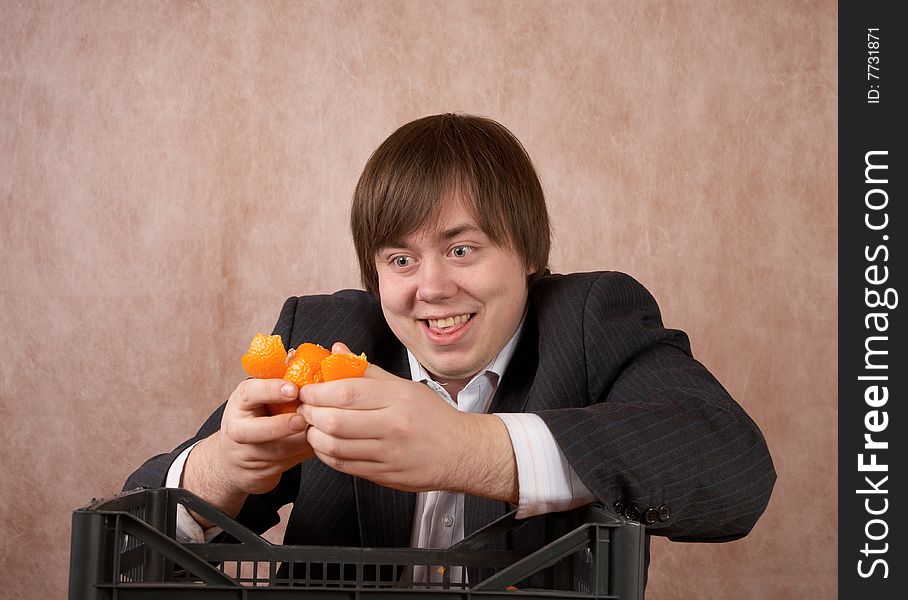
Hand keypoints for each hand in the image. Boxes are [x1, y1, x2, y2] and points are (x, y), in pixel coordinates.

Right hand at [182, 378, 315, 520]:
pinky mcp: (259, 472)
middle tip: (303, 420)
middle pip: (253, 430)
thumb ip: (287, 381)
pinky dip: (305, 455)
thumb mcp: (264, 394)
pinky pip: (288, 463)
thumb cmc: (260, 415)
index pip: (251, 392)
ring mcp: (246, 453)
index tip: (293, 389)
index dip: (272, 390)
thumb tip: (330, 355)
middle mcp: (238, 427)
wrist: (235, 458)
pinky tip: (320, 446)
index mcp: (242, 400)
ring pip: (275, 452)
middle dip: (280, 426)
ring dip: (300, 443)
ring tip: (319, 433)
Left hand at [299, 343, 517, 500]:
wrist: (461, 452)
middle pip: (335, 421)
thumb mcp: (405, 386)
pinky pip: (344, 466)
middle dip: (310, 414)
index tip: (306, 389)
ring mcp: (388, 454)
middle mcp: (393, 426)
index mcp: (398, 399)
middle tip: (305, 408)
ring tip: (313, 426)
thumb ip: (368, 371)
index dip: (317, 391)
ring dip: (314, 436)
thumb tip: (337, 351)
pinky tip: (326, 444)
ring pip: (335, 447)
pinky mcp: (385, 475)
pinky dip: (327, 455)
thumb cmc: (433, 417)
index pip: (346, 392)